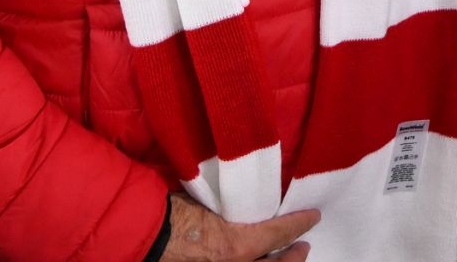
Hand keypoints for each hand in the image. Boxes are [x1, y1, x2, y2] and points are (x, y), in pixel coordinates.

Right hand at [161, 194, 319, 260]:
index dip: (298, 224)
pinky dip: (254, 261)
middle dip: (293, 258)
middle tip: (303, 245)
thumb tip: (253, 201)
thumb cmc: (174, 213)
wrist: (143, 234)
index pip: (278, 234)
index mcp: (236, 247)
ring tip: (287, 255)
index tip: (313, 216)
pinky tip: (258, 258)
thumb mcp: (212, 204)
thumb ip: (238, 209)